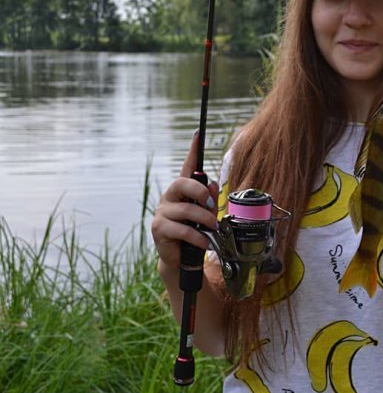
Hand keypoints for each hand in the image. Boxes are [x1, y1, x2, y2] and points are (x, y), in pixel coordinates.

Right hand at [151, 132, 218, 270]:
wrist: (182, 259)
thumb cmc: (195, 232)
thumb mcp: (206, 215)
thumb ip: (210, 200)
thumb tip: (213, 185)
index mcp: (182, 191)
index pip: (187, 167)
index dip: (192, 151)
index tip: (198, 134)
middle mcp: (170, 197)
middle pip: (182, 183)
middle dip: (201, 192)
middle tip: (211, 204)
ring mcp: (163, 212)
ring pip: (186, 209)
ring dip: (205, 220)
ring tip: (213, 229)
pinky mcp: (159, 228)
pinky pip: (183, 229)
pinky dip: (198, 237)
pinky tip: (206, 242)